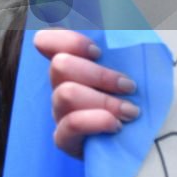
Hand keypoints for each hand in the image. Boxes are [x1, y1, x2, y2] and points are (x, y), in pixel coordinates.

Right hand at [33, 29, 138, 158]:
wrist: (126, 144)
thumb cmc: (125, 103)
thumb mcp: (120, 73)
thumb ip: (116, 53)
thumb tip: (125, 31)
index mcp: (69, 66)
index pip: (45, 41)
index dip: (69, 41)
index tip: (97, 51)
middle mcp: (57, 86)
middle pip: (60, 66)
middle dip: (99, 74)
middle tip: (128, 86)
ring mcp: (58, 112)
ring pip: (66, 94)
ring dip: (103, 100)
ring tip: (130, 111)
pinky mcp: (63, 139)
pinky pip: (69, 126)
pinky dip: (95, 122)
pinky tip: (115, 125)